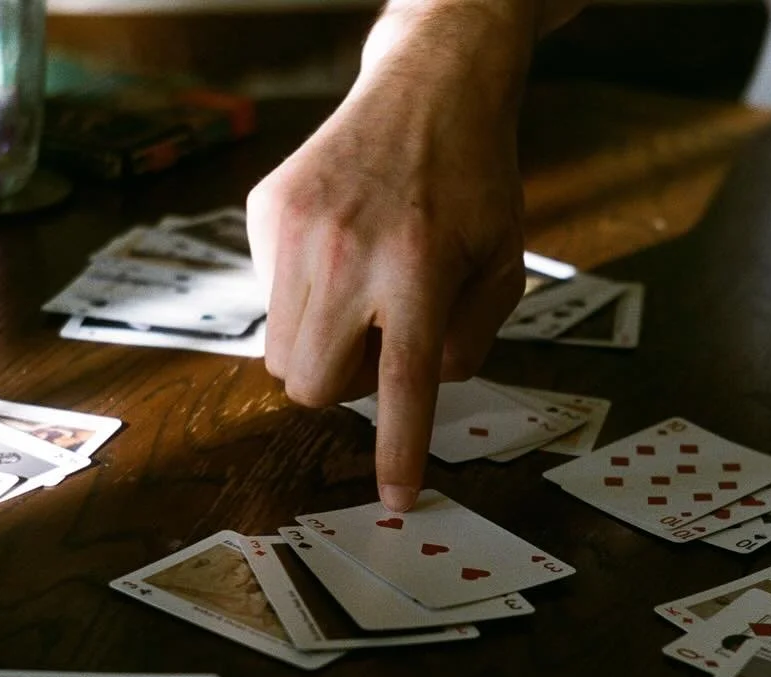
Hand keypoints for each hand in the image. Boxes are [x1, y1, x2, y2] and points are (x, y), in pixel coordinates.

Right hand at [247, 6, 529, 511]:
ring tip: (363, 294)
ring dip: (321, 347)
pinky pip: (267, 297)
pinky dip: (302, 297)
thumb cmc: (476, 180)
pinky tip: (339, 249)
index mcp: (420, 270)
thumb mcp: (504, 266)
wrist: (426, 84)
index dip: (397, 450)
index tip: (394, 498)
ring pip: (280, 351)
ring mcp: (295, 231)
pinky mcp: (266, 211)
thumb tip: (419, 389)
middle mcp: (347, 254)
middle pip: (312, 386)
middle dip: (345, 387)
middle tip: (383, 345)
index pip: (402, 386)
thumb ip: (469, 342)